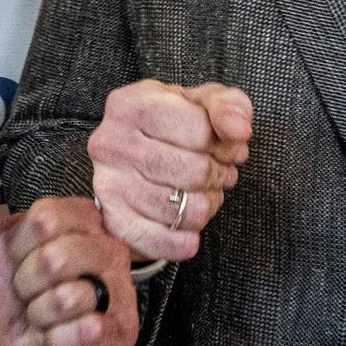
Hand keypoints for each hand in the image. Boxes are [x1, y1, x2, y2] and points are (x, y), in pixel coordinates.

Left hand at [0, 183, 137, 345]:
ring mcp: (120, 292)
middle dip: (27, 283)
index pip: (46, 217)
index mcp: (78, 220)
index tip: (17, 260)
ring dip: (40, 314)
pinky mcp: (121, 334)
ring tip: (43, 317)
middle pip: (58, 257)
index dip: (19, 246)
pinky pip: (86, 332)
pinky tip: (57, 340)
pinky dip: (56, 341)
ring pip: (70, 297)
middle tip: (29, 293)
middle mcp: (107, 249)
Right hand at [88, 81, 252, 263]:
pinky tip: (189, 230)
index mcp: (131, 104)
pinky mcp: (112, 220)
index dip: (226, 145)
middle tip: (217, 173)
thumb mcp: (203, 103)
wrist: (133, 154)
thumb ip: (229, 107)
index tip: (224, 148)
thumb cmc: (174, 124)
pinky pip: (160, 242)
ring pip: (183, 210)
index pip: (201, 132)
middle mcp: (110, 142)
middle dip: (217, 176)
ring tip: (201, 193)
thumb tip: (238, 131)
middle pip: (194, 172)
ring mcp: (107, 184)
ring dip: (206, 206)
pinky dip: (184, 241)